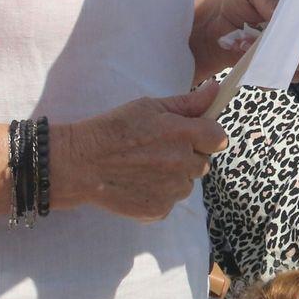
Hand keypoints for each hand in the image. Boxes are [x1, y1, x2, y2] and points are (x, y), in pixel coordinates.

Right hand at [56, 83, 228, 220]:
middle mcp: (182, 163)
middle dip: (187, 156)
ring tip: (145, 167)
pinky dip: (158, 194)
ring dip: (174, 177)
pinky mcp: (159, 210)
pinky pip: (170, 201)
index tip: (194, 135)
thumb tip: (215, 88)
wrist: (80, 164)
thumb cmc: (112, 130)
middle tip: (158, 150)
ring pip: (187, 184)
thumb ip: (187, 102)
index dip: (207, 135)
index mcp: (182, 133)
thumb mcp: (148, 107)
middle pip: (203, 163)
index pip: (218, 137)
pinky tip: (137, 183)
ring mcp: (171, 190)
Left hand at [192, 0, 298, 79]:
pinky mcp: (271, 69)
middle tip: (282, 46)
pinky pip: (280, 80)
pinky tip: (248, 60)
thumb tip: (282, 14)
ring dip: (281, 62)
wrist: (206, 26)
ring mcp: (286, 54)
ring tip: (251, 46)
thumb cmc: (232, 0)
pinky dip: (267, 74)